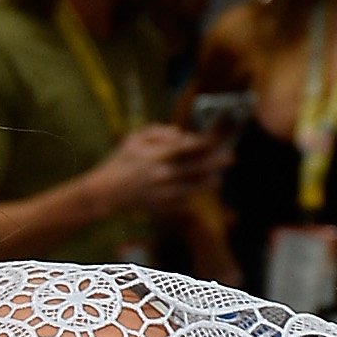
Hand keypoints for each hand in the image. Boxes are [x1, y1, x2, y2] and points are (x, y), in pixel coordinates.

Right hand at [72, 123, 220, 220]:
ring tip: (218, 177)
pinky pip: (185, 199)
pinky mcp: (164, 206)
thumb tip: (180, 133)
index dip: (207, 141)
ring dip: (210, 180)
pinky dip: (193, 193)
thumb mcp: (134, 138)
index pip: (189, 146)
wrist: (106, 193)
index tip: (217, 137)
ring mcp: (165, 192)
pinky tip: (198, 188)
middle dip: (217, 161)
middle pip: (198, 166)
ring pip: (196, 186)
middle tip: (231, 157)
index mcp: (157, 155)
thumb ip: (158, 131)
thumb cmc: (120, 162)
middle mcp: (164, 174)